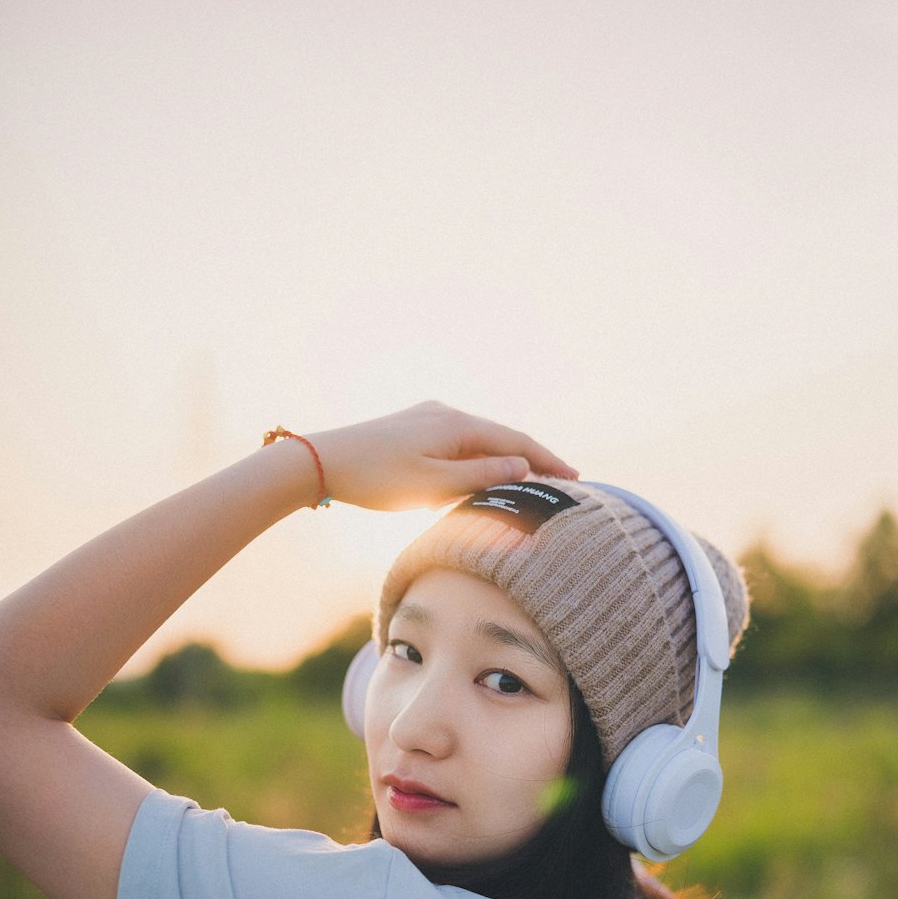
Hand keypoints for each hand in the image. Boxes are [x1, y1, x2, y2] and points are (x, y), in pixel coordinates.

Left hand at [312, 401, 579, 510]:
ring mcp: (428, 417)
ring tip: (530, 479)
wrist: (321, 462)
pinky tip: (483, 471)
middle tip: (562, 480)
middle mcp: (447, 413)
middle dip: (533, 459)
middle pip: (502, 437)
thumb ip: (481, 475)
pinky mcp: (412, 427)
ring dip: (505, 458)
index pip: (517, 443)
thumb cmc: (375, 478)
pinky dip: (480, 456)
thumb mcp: (433, 485)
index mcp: (457, 425)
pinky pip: (459, 441)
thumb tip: (522, 466)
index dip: (548, 461)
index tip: (576, 478)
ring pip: (480, 439)